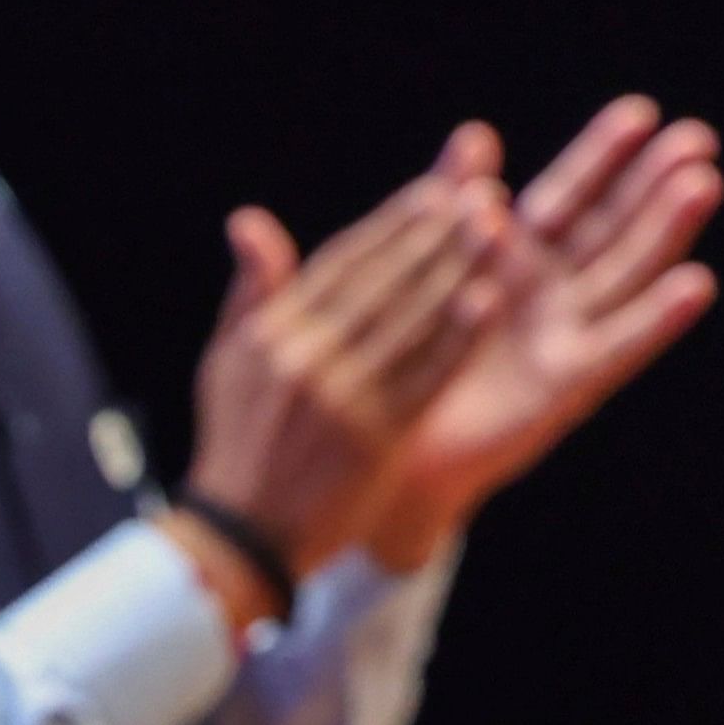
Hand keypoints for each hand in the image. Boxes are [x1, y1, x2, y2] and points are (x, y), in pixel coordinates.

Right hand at [175, 163, 512, 618]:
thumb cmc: (236, 444)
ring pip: (410, 321)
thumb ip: (250, 291)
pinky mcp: (374, 437)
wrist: (241, 535)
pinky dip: (456, 338)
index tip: (436, 189)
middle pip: (383, 282)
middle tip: (481, 192)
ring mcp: (341, 398)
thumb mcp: (227, 362)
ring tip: (496, 229)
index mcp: (271, 335)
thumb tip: (249, 220)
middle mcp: (305, 358)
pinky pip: (424, 377)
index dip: (393, 224)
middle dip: (435, 233)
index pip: (342, 264)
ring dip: (456, 269)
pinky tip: (486, 301)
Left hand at [357, 97, 720, 569]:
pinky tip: (693, 283)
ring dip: (665, 229)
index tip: (640, 110)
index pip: (566, 194)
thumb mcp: (431, 266)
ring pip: (626, 272)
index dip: (601, 155)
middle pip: (611, 225)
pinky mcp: (567, 383)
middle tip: (695, 136)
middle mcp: (551, 292)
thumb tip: (476, 131)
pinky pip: (619, 344)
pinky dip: (656, 316)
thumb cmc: (404, 352)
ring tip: (702, 183)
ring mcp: (565, 335)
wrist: (384, 440)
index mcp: (513, 258)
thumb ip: (452, 202)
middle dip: (651, 182)